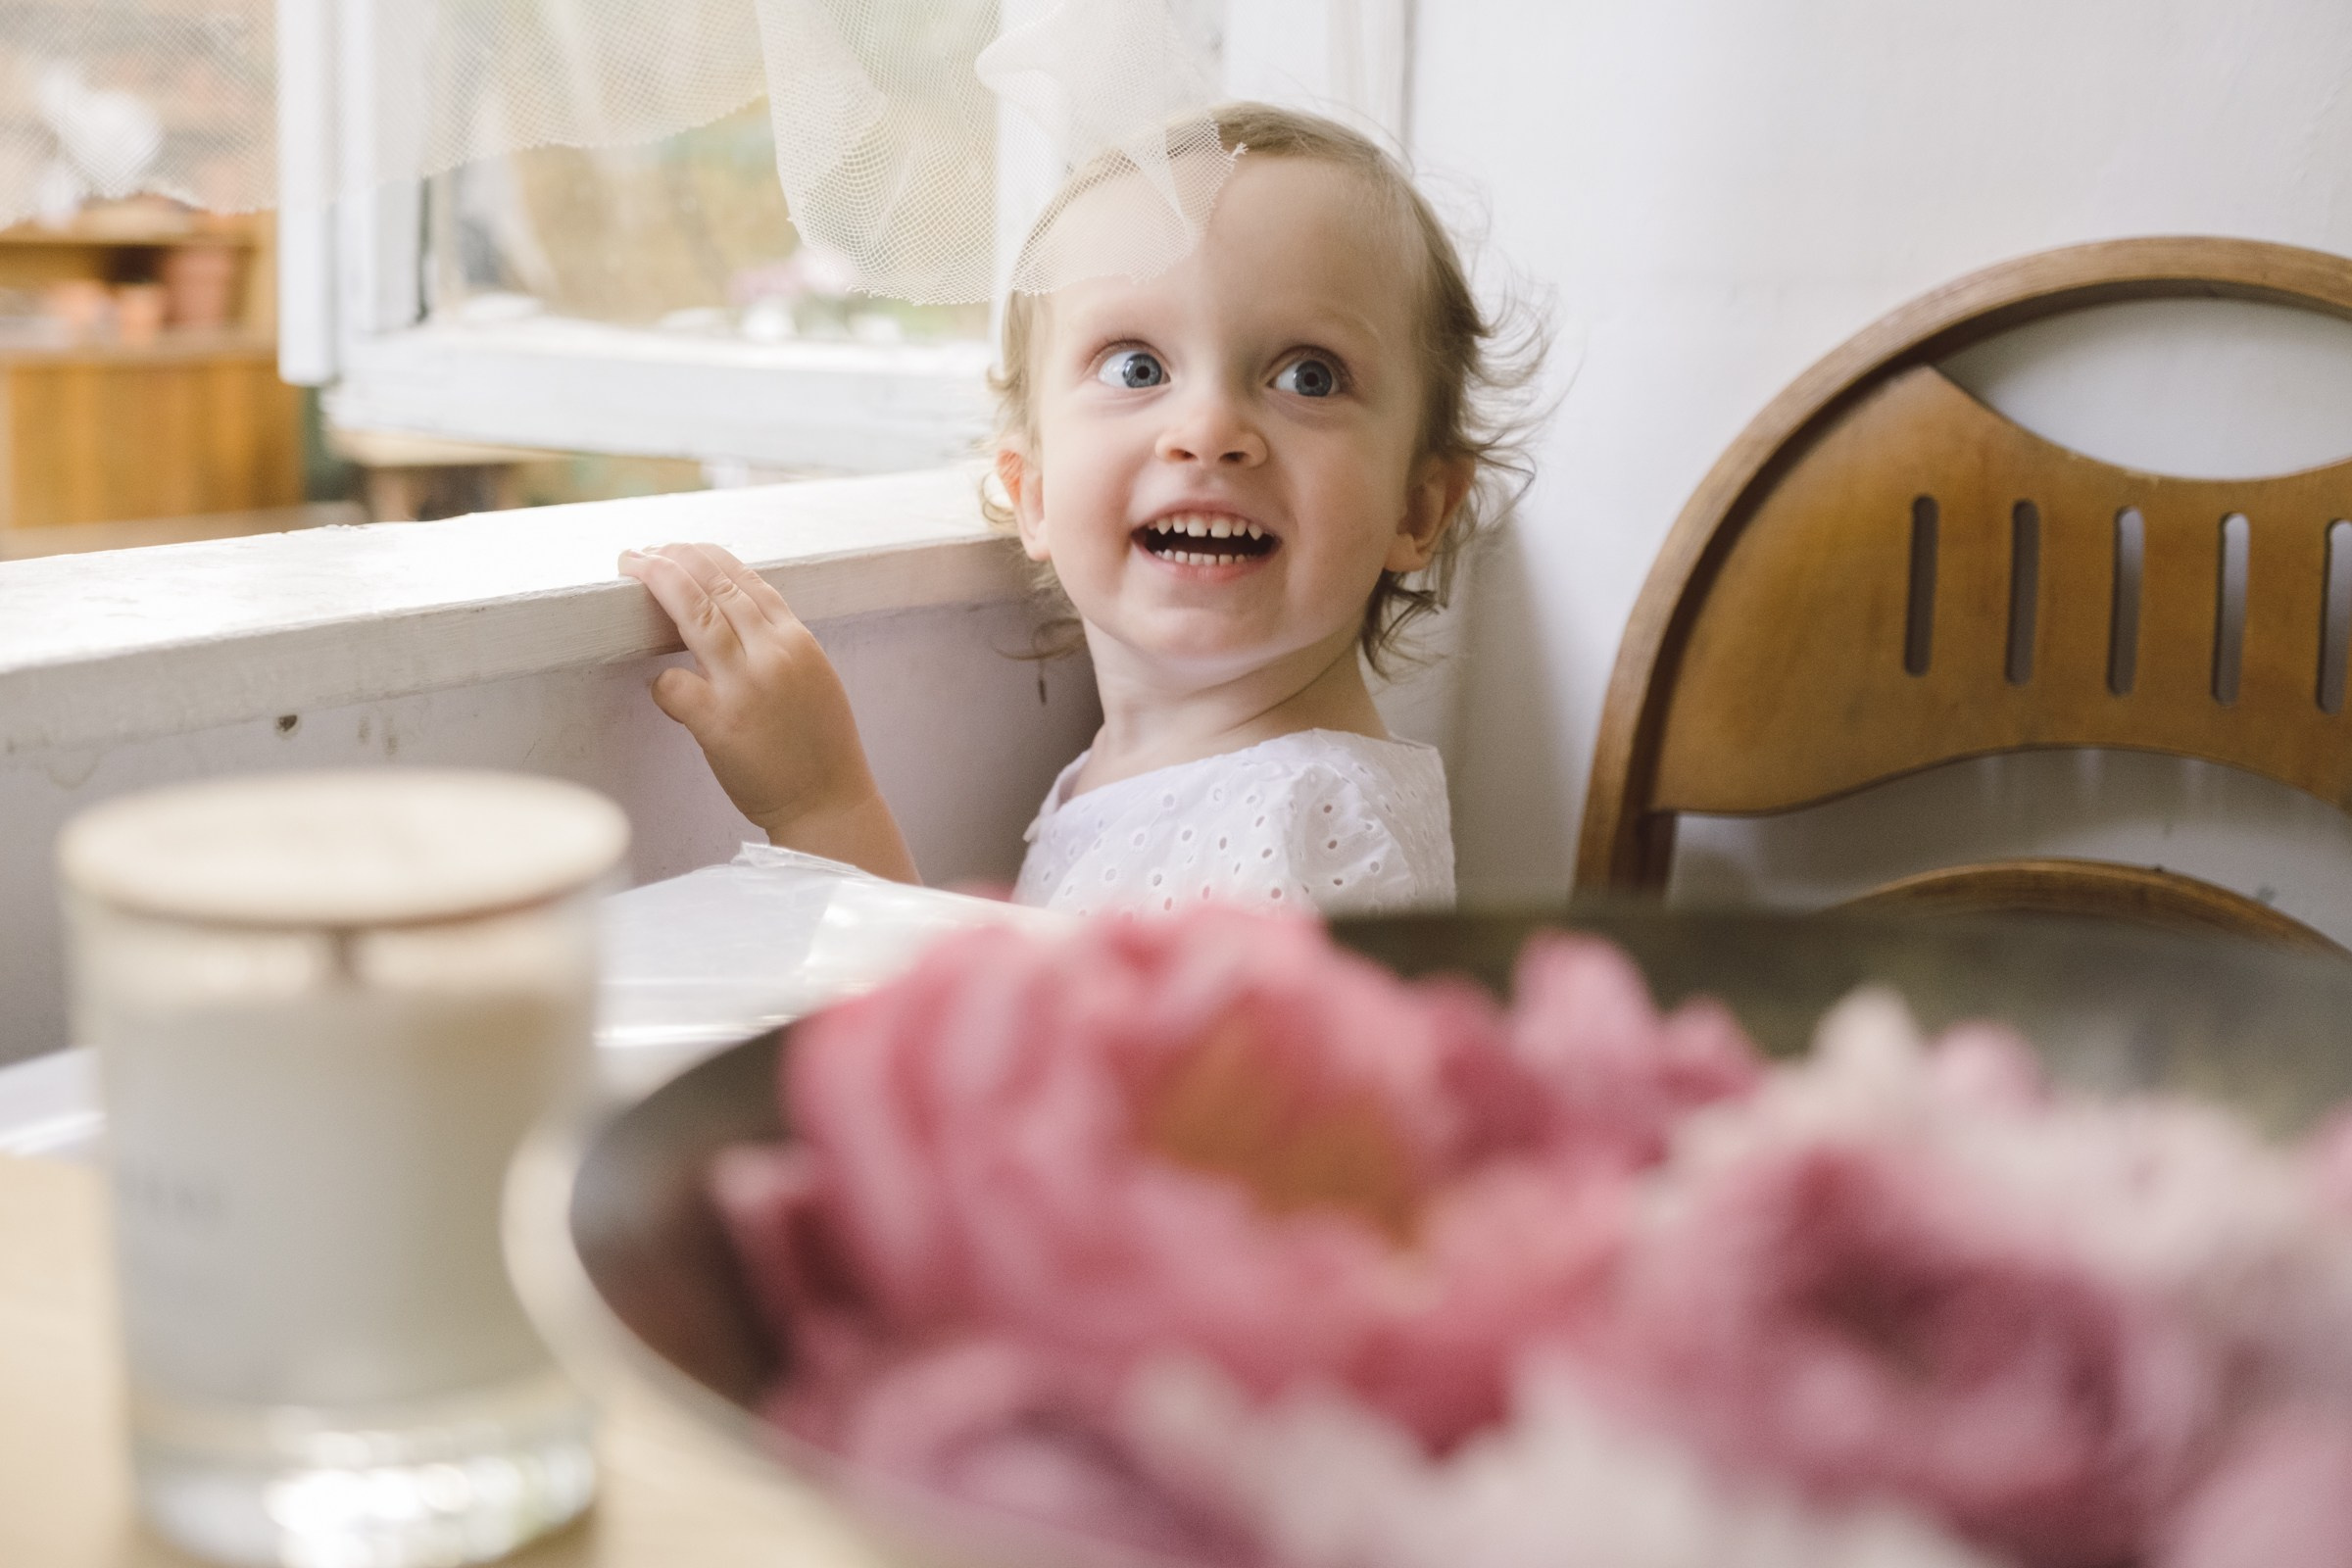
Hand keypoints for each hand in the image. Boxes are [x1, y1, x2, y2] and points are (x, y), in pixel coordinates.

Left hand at [620, 542, 917, 881]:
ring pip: (693, 613)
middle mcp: (774, 654)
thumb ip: (775, 644)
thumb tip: (730, 614)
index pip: (746, 580)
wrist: (829, 803)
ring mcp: (746, 686)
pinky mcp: (720, 723)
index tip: (678, 549)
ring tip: (632, 567)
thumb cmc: (818, 746)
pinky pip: (672, 684)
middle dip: (673, 559)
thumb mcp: (811, 677)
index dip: (706, 558)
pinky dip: (662, 682)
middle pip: (714, 585)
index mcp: (798, 641)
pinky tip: (665, 690)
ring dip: (658, 582)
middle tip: (642, 552)